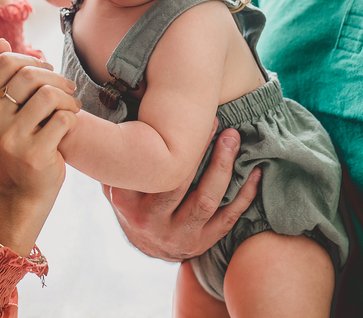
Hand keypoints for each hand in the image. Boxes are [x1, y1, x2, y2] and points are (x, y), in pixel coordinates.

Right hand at [0, 40, 79, 255]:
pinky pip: (64, 119)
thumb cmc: (18, 141)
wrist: (24, 191)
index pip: (5, 62)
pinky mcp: (34, 155)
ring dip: (68, 98)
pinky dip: (73, 118)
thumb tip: (0, 43)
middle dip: (56, 78)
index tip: (46, 71)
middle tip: (68, 88)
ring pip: (49, 95)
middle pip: (30, 75)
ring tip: (71, 107)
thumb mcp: (2, 110)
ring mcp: (10, 140)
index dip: (32, 60)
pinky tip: (70, 125)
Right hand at [102, 127, 258, 261]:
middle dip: (202, 150)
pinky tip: (255, 172)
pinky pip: (228, 220)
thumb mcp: (116, 181)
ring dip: (223, 167)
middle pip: (181, 183)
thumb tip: (107, 119)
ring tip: (233, 139)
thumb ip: (115, 157)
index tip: (189, 118)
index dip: (174, 145)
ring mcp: (178, 236)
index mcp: (126, 202)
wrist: (146, 245)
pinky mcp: (201, 244)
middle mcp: (151, 222)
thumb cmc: (134, 198)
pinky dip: (245, 195)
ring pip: (207, 201)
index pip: (153, 172)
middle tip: (216, 122)